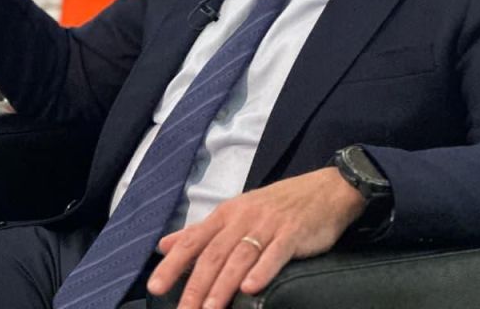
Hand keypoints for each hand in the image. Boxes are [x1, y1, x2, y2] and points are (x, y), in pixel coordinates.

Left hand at [147, 167, 364, 308]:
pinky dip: (262, 271)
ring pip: (240, 256)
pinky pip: (275, 253)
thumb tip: (165, 245)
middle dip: (195, 285)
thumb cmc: (276, 206)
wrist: (324, 190)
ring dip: (223, 285)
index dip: (173, 264)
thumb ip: (202, 232)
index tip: (155, 287)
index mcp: (226, 214)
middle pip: (214, 253)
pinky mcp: (293, 233)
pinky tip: (251, 289)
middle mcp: (243, 217)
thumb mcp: (236, 213)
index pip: (194, 240)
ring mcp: (268, 225)